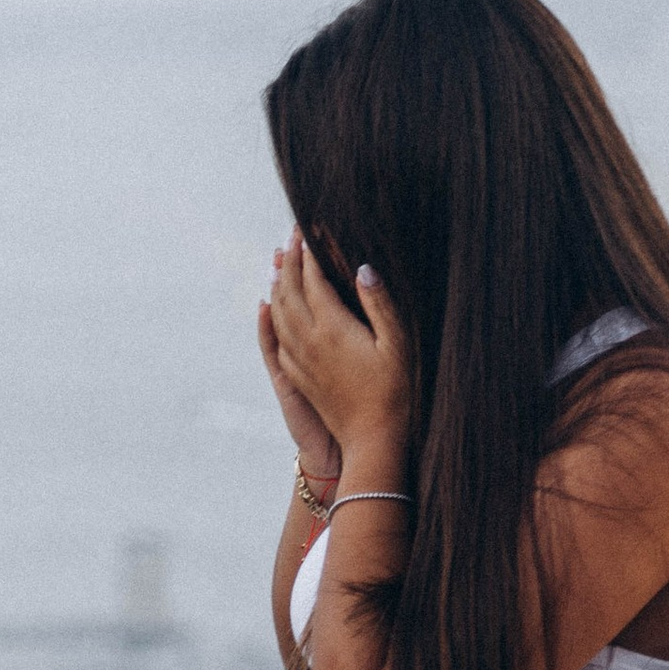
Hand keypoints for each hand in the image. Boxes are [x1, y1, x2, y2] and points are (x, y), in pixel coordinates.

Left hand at [264, 236, 411, 462]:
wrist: (372, 440)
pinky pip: (276, 339)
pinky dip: (270, 317)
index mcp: (332, 329)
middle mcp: (309, 342)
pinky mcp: (298, 377)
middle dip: (290, 262)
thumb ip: (379, 304)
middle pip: (289, 292)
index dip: (309, 253)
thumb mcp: (398, 344)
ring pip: (278, 314)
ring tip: (278, 263)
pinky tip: (270, 309)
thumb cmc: (396, 392)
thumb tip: (362, 268)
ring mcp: (300, 361)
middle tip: (292, 237)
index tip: (307, 229)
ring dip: (276, 285)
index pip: (312, 280)